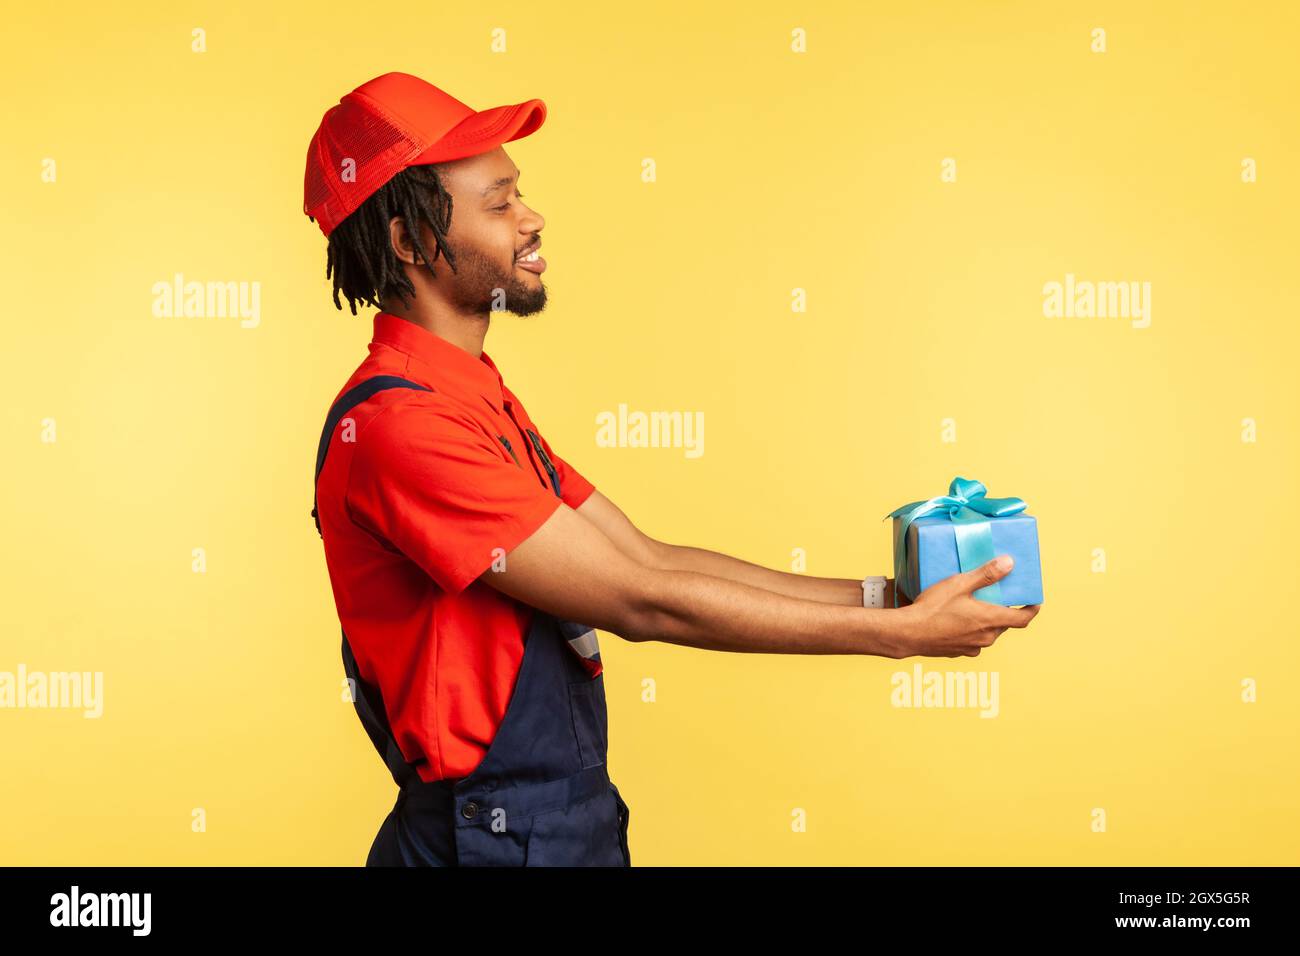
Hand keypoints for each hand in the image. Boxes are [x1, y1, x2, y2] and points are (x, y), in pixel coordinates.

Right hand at [887, 556, 1039, 658]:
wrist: (908, 634)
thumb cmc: (933, 608)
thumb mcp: (960, 584)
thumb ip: (986, 574)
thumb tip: (1009, 563)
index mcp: (990, 620)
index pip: (1023, 619)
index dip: (1032, 610)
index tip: (1035, 602)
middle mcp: (986, 637)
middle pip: (1004, 624)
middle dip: (1003, 611)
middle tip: (996, 597)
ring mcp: (972, 647)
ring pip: (987, 633)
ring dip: (986, 622)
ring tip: (973, 607)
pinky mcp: (958, 652)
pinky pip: (972, 641)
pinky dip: (970, 631)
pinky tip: (956, 621)